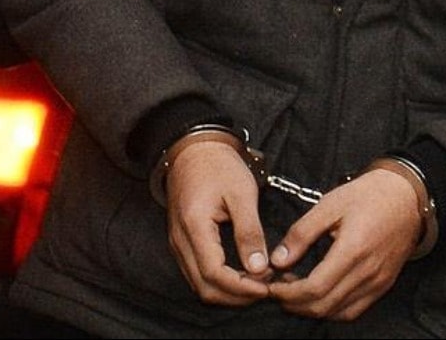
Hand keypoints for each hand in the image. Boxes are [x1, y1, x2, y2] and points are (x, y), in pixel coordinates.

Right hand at [165, 139, 272, 306]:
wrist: (194, 149)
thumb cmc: (219, 166)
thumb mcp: (242, 194)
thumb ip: (249, 232)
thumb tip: (259, 268)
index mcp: (194, 227)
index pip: (214, 274)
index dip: (241, 287)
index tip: (267, 287)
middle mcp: (180, 241)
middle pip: (205, 288)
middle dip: (237, 296)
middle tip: (267, 289)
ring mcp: (178, 244)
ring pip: (200, 285)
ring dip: (230, 291)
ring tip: (259, 283)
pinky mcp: (183, 243)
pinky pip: (198, 274)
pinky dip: (221, 282)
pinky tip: (244, 275)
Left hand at [267, 169, 422, 320]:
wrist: (408, 196)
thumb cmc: (369, 195)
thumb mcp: (330, 204)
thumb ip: (302, 233)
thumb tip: (278, 259)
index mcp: (353, 249)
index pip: (314, 288)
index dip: (288, 293)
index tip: (272, 286)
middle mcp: (368, 272)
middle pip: (323, 306)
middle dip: (294, 304)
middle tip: (278, 289)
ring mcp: (378, 282)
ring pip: (337, 312)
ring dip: (311, 308)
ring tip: (295, 291)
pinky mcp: (383, 285)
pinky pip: (354, 310)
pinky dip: (332, 309)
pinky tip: (320, 295)